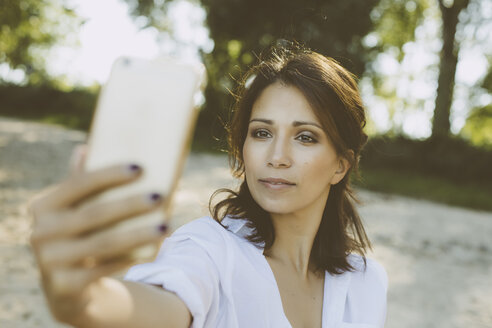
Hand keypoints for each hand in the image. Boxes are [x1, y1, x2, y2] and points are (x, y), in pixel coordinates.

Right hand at [28, 144, 168, 323]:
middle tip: (161, 195)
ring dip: (138, 234)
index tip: (140, 167)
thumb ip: (80, 182)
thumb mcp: (75, 209)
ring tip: (166, 226)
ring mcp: (49, 261)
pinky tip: (153, 250)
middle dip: (130, 204)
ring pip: (103, 244)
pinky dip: (130, 258)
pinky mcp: (64, 286)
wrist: (68, 287)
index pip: (79, 184)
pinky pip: (104, 269)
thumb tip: (86, 148)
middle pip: (94, 214)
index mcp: (44, 206)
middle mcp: (40, 232)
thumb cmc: (80, 235)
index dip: (109, 174)